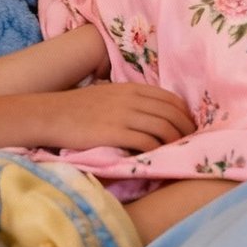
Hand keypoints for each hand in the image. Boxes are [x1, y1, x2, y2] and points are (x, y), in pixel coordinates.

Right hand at [41, 81, 195, 152]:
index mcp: (132, 88)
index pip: (170, 98)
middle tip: (192, 142)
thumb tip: (150, 112)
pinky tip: (160, 158)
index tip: (190, 126)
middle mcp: (132, 99)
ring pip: (163, 128)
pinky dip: (158, 150)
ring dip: (176, 141)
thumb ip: (131, 99)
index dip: (184, 113)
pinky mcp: (115, 133)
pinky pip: (146, 142)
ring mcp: (124, 116)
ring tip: (179, 152)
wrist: (54, 114)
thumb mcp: (110, 94)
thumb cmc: (80, 106)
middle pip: (171, 113)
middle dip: (186, 129)